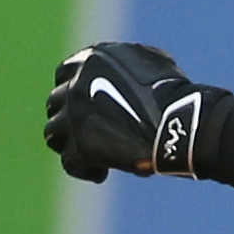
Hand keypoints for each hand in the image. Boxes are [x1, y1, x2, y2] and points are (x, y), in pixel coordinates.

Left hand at [43, 41, 191, 183]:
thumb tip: (124, 69)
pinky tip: (102, 172)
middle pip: (55, 103)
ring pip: (53, 132)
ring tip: (88, 152)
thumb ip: (128, 62)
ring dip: (68, 142)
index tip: (84, 103)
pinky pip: (71, 162)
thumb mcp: (151, 60)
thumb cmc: (172, 91)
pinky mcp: (79, 147)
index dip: (72, 89)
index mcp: (88, 61)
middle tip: (85, 130)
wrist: (180, 123)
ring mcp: (73, 117)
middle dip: (68, 116)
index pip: (64, 74)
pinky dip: (85, 169)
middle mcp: (75, 85)